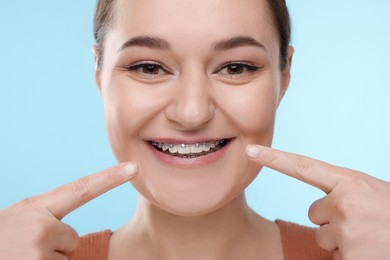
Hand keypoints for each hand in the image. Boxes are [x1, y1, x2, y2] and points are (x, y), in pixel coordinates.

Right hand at [0, 163, 137, 258]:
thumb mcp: (17, 223)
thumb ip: (45, 220)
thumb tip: (69, 237)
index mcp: (34, 207)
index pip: (81, 189)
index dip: (110, 178)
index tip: (134, 168)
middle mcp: (40, 226)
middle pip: (72, 238)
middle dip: (56, 248)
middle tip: (23, 250)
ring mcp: (39, 250)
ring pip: (65, 259)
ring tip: (20, 257)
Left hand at [246, 144, 389, 259]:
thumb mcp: (372, 194)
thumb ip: (343, 193)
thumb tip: (319, 208)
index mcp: (350, 182)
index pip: (303, 167)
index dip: (274, 158)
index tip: (250, 150)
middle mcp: (344, 203)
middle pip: (314, 214)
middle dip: (332, 221)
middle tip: (362, 224)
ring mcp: (345, 231)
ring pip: (323, 237)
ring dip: (342, 241)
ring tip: (369, 238)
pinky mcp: (348, 256)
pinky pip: (334, 256)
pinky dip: (350, 258)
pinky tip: (369, 252)